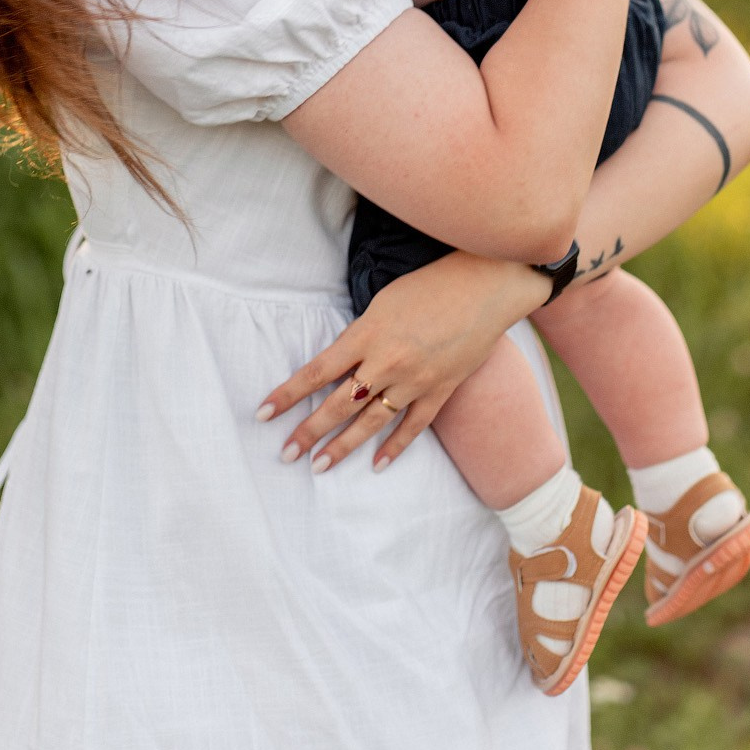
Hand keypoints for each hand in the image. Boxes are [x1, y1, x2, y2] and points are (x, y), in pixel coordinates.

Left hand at [257, 251, 544, 473]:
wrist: (486, 287)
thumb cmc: (431, 284)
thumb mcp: (384, 301)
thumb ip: (361, 334)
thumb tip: (340, 362)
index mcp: (367, 333)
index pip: (318, 370)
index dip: (288, 393)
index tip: (263, 412)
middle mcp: (387, 362)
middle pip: (339, 403)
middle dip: (309, 430)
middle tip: (286, 453)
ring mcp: (415, 380)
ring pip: (371, 422)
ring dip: (343, 446)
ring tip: (319, 465)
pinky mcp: (441, 390)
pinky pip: (413, 426)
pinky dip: (394, 447)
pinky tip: (376, 465)